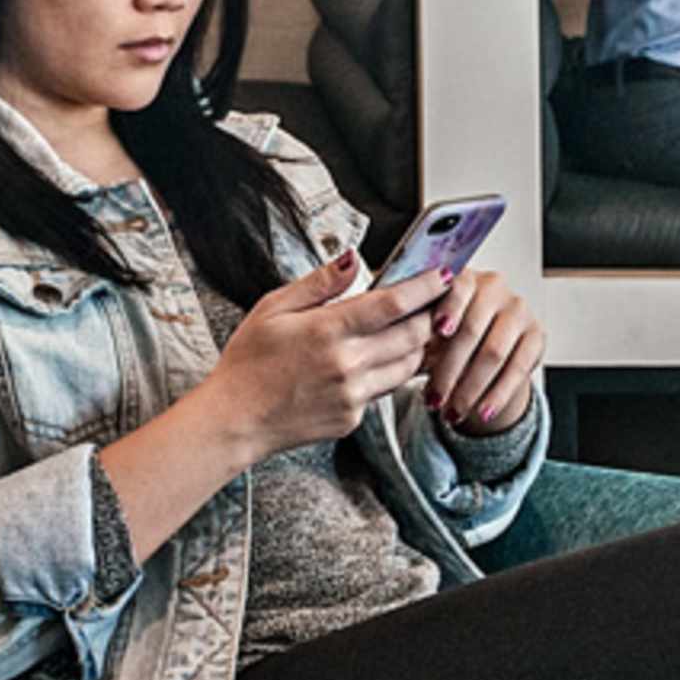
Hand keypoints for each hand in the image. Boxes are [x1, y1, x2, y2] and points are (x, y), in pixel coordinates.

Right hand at [206, 248, 445, 461]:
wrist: (234, 420)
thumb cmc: (248, 362)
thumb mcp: (273, 308)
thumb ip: (319, 284)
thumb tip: (353, 259)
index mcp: (328, 331)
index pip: (395, 304)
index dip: (426, 287)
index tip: (444, 274)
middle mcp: (347, 365)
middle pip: (413, 335)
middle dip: (430, 315)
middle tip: (434, 301)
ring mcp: (353, 395)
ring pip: (407, 366)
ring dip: (417, 345)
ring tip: (411, 328)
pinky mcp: (352, 418)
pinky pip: (383, 390)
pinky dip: (387, 372)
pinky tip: (373, 361)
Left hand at [422, 268, 543, 433]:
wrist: (480, 345)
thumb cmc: (445, 333)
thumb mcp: (428, 328)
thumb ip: (418, 330)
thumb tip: (400, 346)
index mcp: (465, 278)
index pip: (459, 288)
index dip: (450, 309)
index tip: (438, 331)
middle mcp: (495, 287)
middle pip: (473, 330)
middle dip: (450, 370)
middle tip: (433, 400)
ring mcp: (519, 310)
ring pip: (494, 353)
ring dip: (471, 388)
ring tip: (452, 413)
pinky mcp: (537, 335)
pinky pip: (518, 369)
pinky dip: (498, 395)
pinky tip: (482, 412)